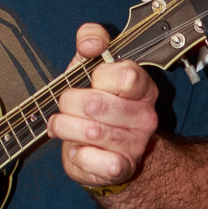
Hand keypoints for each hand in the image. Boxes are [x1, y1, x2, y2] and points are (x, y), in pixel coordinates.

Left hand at [47, 24, 157, 190]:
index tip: (91, 80)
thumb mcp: (88, 66)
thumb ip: (91, 40)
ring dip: (64, 126)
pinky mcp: (122, 168)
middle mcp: (145, 116)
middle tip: (66, 105)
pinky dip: (77, 154)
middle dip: (68, 102)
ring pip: (90, 131)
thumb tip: (92, 44)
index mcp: (142, 87)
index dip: (99, 76)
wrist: (100, 150)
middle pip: (96, 103)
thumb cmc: (92, 103)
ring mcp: (136, 144)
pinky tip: (78, 149)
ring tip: (62, 125)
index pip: (126, 75)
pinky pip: (94, 159)